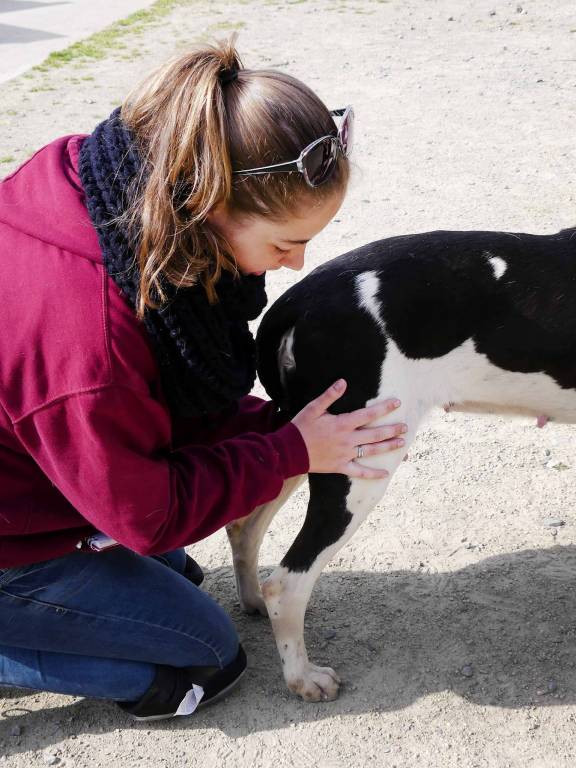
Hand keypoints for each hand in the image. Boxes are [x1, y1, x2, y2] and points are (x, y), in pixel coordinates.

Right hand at [291, 379, 405, 478]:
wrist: (290, 451)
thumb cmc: (301, 428)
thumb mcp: (313, 408)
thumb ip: (329, 396)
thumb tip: (343, 382)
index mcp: (342, 424)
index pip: (368, 414)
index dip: (384, 408)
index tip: (397, 403)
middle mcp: (348, 440)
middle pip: (375, 434)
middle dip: (392, 429)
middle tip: (406, 426)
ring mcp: (346, 454)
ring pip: (372, 451)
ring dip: (388, 447)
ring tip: (402, 443)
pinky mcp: (341, 467)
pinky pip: (360, 472)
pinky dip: (373, 474)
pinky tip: (385, 474)